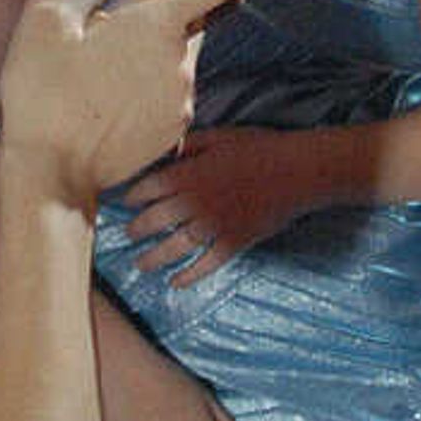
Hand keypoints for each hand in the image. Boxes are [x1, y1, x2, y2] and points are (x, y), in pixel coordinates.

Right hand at [0, 0, 256, 205]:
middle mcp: (181, 64)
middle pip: (191, 17)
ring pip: (176, 54)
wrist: (52, 175)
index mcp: (158, 27)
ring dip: (149, 44)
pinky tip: (105, 88)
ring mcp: (180, 101)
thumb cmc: (44, 95)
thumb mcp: (46, 20)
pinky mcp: (171, 130)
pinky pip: (167, 88)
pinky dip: (146, 77)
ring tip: (98, 54)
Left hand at [123, 126, 323, 286]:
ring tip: (141, 265)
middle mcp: (196, 202)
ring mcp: (214, 225)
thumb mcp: (218, 137)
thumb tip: (164, 151)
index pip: (148, 188)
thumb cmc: (258, 148)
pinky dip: (189, 276)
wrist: (297, 170)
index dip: (132, 197)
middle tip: (128, 235)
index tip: (124, 203)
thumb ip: (188, 145)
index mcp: (189, 173)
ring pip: (175, 246)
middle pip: (155, 220)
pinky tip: (176, 283)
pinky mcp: (234, 242)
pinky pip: (206, 264)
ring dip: (154, 258)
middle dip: (137, 229)